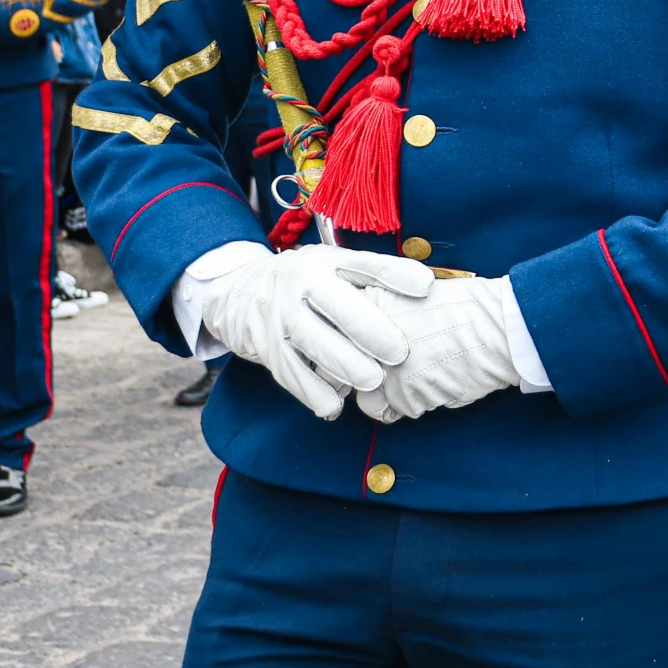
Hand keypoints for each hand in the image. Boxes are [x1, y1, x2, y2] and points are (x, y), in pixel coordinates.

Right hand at [201, 246, 428, 419]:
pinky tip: (333, 406)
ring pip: (313, 341)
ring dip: (344, 365)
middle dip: (370, 330)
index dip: (395, 274)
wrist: (240, 291)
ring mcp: (281, 315)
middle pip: (338, 306)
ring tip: (372, 381)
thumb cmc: (307, 283)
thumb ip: (372, 278)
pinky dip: (312, 392)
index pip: (364, 263)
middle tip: (399, 353)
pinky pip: (290, 372)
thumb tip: (427, 288)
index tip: (425, 286)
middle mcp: (301, 283)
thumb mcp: (334, 267)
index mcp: (326, 261)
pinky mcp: (267, 346)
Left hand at [352, 275, 519, 422]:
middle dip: (371, 378)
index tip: (370, 357)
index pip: (338, 341)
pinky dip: (419, 404)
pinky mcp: (403, 394)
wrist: (499, 326)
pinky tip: (440, 382)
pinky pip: (400, 412)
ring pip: (371, 399)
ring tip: (426, 375)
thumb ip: (382, 319)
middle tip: (403, 369)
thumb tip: (365, 348)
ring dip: (394, 396)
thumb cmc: (467, 308)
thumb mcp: (412, 296)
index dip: (356, 355)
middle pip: (348, 373)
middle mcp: (366, 335)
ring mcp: (382, 366)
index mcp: (367, 302)